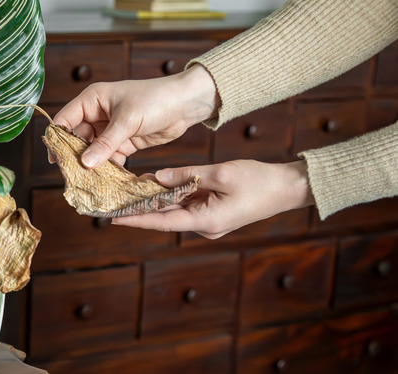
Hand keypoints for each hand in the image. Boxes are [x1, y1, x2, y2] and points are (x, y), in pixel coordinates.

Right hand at [52, 64, 218, 166]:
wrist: (186, 104)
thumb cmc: (155, 100)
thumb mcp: (127, 121)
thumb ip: (106, 143)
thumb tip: (85, 163)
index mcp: (92, 100)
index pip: (65, 119)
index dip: (57, 138)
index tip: (54, 159)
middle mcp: (97, 114)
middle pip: (77, 138)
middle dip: (75, 156)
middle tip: (71, 176)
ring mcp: (110, 129)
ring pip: (93, 150)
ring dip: (91, 165)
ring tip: (87, 182)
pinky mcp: (124, 142)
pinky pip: (110, 157)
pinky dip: (108, 169)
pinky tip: (106, 181)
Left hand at [113, 160, 314, 238]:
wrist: (288, 188)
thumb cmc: (259, 180)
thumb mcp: (220, 173)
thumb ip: (187, 175)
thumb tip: (157, 177)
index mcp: (206, 221)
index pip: (162, 221)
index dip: (136, 219)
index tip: (113, 218)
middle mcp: (205, 226)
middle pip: (165, 216)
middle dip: (140, 207)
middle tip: (114, 198)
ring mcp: (209, 221)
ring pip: (175, 209)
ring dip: (155, 199)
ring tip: (129, 187)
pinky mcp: (214, 213)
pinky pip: (186, 204)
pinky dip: (172, 195)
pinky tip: (156, 183)